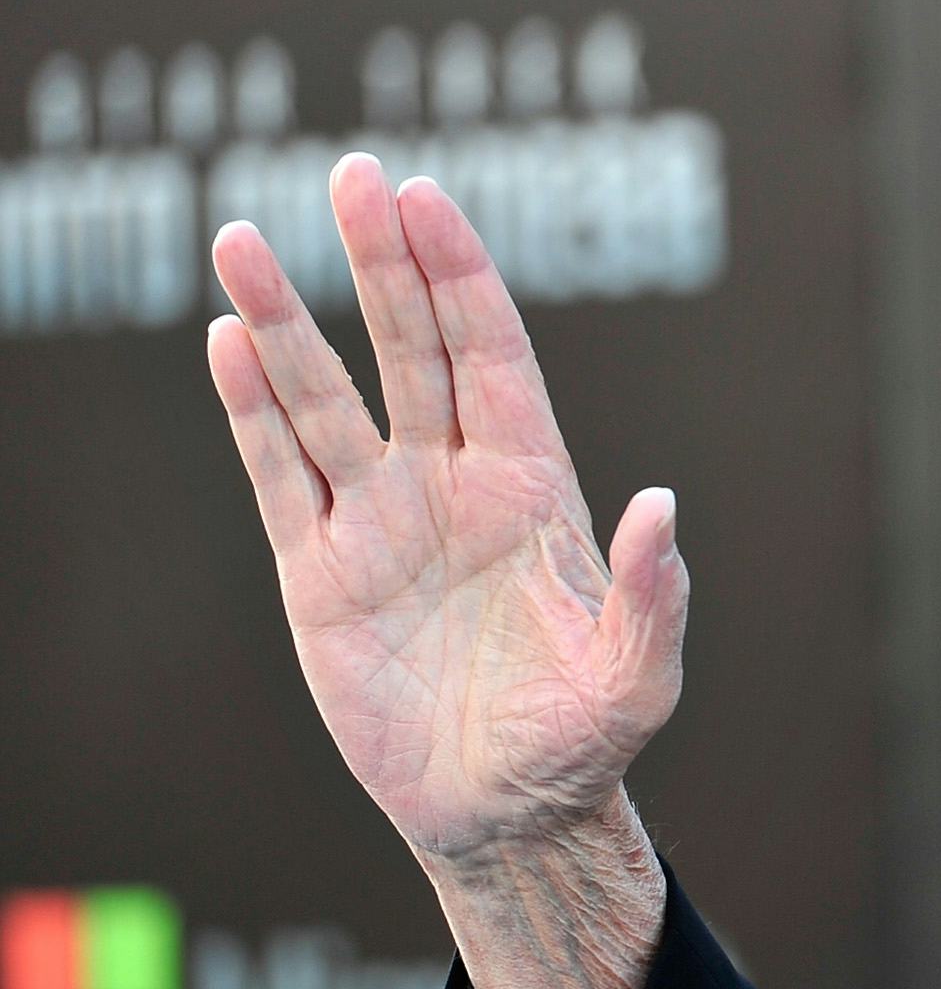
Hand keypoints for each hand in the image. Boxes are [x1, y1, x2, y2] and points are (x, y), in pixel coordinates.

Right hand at [205, 154, 686, 869]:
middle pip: (411, 350)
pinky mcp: (321, 575)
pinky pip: (280, 476)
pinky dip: (251, 412)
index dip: (461, 278)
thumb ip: (655, 594)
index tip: (430, 200)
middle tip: (354, 174)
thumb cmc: (584, 744)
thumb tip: (666, 506)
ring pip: (327, 401)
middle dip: (381, 264)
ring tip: (239, 240)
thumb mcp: (638, 678)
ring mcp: (382, 523)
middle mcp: (453, 487)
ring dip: (286, 324)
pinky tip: (228, 342)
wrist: (507, 814)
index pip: (493, 358)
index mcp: (535, 489)